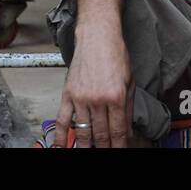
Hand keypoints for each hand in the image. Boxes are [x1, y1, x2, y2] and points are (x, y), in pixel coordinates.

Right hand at [54, 27, 134, 147]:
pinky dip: (61, 137)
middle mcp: (98, 100)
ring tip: (89, 152)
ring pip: (83, 131)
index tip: (120, 151)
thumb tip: (127, 130)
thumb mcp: (130, 81)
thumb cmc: (115, 55)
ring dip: (86, 146)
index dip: (119, 145)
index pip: (118, 130)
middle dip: (104, 148)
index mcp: (117, 97)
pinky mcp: (68, 95)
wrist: (97, 37)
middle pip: (101, 134)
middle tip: (106, 152)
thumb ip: (128, 108)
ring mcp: (81, 98)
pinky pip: (62, 120)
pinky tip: (61, 147)